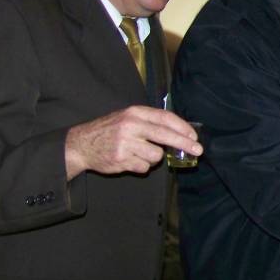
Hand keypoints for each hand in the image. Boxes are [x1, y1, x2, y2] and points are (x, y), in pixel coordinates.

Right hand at [64, 106, 201, 178]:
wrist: (81, 144)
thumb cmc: (110, 130)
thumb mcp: (128, 117)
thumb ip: (150, 123)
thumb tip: (180, 134)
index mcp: (134, 112)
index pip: (165, 118)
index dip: (182, 127)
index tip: (194, 136)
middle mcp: (130, 126)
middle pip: (165, 135)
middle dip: (184, 144)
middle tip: (198, 150)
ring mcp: (125, 143)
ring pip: (156, 156)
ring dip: (153, 158)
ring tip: (139, 153)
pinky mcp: (121, 159)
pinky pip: (144, 167)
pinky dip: (141, 166)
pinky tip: (129, 159)